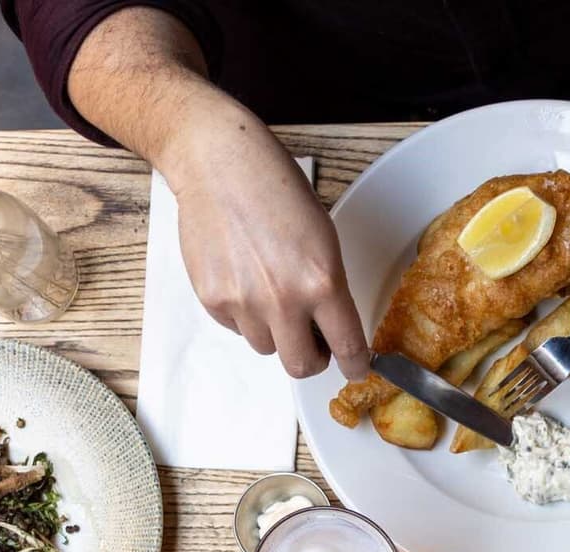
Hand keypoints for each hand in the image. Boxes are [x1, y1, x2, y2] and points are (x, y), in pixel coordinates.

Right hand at [158, 98, 369, 380]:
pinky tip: (244, 278)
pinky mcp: (211, 298)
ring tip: (271, 292)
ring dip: (275, 332)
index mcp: (322, 282)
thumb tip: (332, 329)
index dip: (356, 365)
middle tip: (315, 343)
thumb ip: (330, 288)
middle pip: (302, 366)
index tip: (357, 369)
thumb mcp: (324, 239)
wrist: (219, 164)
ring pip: (266, 347)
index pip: (348, 347)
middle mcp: (283, 300)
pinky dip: (244, 315)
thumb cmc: (276, 191)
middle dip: (313, 359)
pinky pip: (236, 328)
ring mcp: (243, 302)